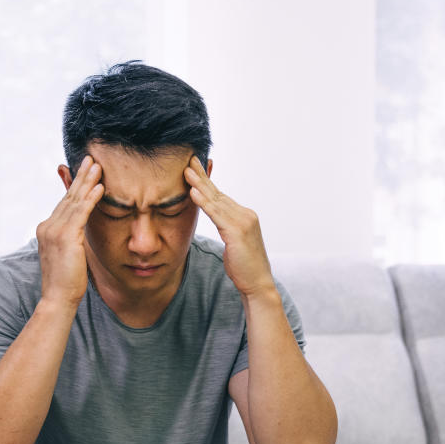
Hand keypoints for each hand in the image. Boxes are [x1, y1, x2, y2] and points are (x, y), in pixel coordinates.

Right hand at [35, 156, 103, 306]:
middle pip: (68, 196)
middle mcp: (48, 226)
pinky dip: (91, 198)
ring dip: (87, 181)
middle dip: (81, 177)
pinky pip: (81, 212)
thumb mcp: (68, 255)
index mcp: (47, 229)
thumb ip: (71, 239)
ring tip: (98, 166)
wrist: (58, 298)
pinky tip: (100, 187)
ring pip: (74, 200)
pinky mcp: (66, 237)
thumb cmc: (66, 282)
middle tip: (91, 159)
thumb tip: (79, 233)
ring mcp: (55, 231)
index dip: (75, 186)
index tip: (84, 171)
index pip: (64, 203)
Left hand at [184, 157, 275, 296]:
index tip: (194, 168)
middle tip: (188, 159)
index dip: (206, 182)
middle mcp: (245, 214)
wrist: (258, 284)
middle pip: (218, 193)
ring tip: (186, 170)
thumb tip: (217, 220)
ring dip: (199, 184)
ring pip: (216, 200)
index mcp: (244, 215)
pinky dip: (203, 202)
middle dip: (202, 176)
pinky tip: (193, 192)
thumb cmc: (244, 267)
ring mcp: (243, 221)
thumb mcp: (233, 243)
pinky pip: (216, 214)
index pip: (221, 196)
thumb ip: (226, 227)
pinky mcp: (237, 232)